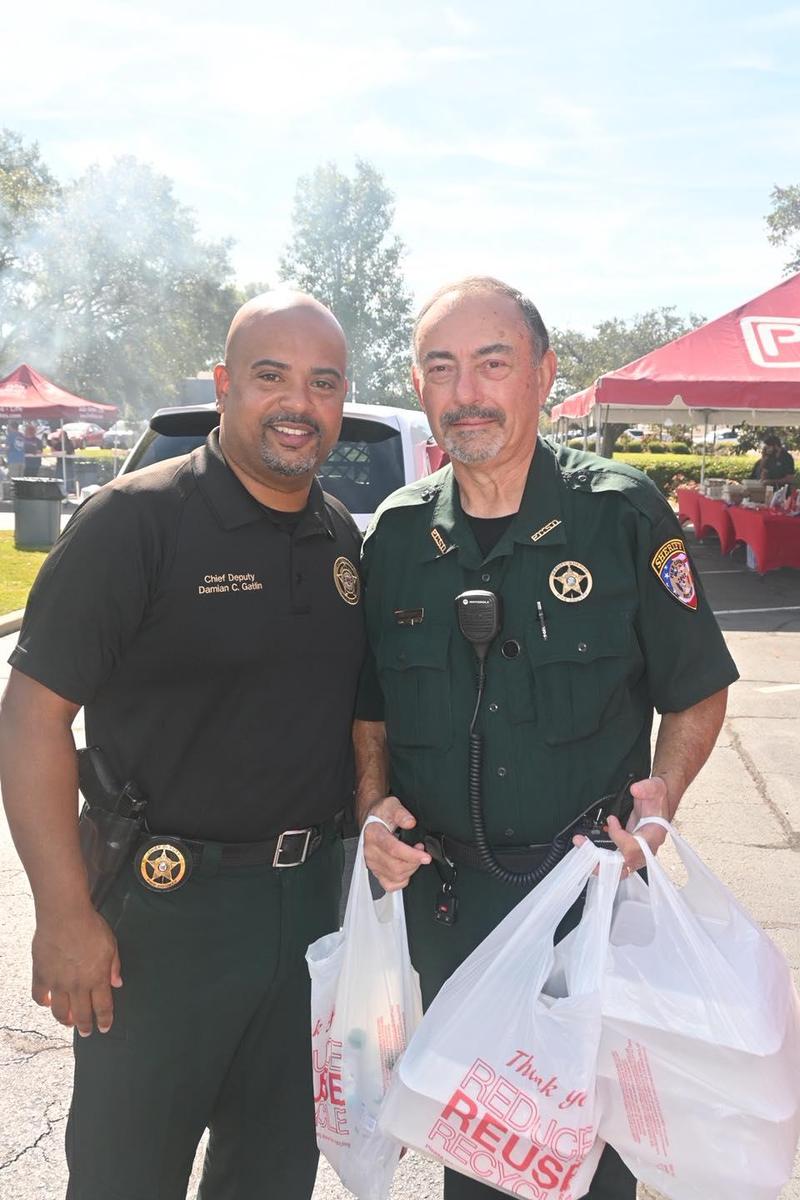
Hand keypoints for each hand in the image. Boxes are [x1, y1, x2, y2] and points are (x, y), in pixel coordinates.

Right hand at [32, 907, 122, 1034]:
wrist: (64, 916)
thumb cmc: (90, 926)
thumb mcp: (111, 944)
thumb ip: (114, 966)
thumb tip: (118, 983)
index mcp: (97, 978)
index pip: (103, 1007)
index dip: (104, 1020)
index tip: (105, 1028)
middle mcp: (77, 985)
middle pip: (82, 1014)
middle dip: (86, 1026)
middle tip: (86, 1032)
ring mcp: (57, 983)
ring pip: (60, 1012)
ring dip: (66, 1020)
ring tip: (69, 1023)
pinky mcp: (41, 975)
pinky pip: (40, 996)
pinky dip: (44, 1002)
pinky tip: (48, 1002)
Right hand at [362, 796, 430, 891]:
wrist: (372, 821)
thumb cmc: (381, 814)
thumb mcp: (391, 805)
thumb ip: (401, 813)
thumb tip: (410, 822)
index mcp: (373, 834)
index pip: (393, 849)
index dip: (411, 855)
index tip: (425, 856)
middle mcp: (370, 851)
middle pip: (396, 866)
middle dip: (414, 861)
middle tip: (421, 851)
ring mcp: (372, 864)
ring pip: (395, 876)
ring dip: (411, 869)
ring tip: (415, 857)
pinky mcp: (376, 872)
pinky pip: (390, 885)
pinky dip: (402, 880)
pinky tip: (407, 868)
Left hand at [573, 776, 668, 877]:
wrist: (658, 805)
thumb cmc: (658, 800)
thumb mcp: (656, 788)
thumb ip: (647, 788)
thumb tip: (635, 790)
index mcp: (654, 835)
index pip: (635, 847)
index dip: (619, 836)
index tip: (611, 820)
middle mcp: (646, 849)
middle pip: (625, 866)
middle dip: (602, 862)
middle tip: (584, 848)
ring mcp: (638, 853)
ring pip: (618, 868)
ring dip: (597, 862)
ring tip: (581, 845)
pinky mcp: (630, 851)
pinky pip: (614, 862)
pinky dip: (600, 857)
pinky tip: (588, 845)